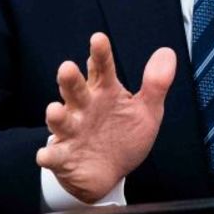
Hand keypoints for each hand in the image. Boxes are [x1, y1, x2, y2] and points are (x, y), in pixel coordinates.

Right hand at [35, 33, 175, 202]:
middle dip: (70, 80)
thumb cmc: (123, 136)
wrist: (110, 174)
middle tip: (67, 68)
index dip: (100, 54)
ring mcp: (72, 132)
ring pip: (61, 120)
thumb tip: (167, 53)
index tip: (98, 39)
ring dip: (56, 115)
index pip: (102, 69)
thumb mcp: (146, 111)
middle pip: (75, 90)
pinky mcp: (64, 157)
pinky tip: (46, 156)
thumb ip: (156, 83)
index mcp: (104, 92)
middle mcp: (84, 108)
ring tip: (54, 109)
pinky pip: (54, 155)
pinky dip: (49, 156)